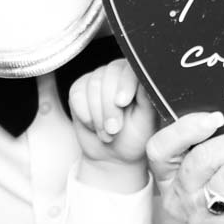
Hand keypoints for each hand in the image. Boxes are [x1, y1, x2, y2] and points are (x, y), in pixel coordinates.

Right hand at [69, 60, 156, 187]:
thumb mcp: (147, 120)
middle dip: (109, 107)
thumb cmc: (134, 137)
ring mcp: (97, 78)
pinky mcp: (79, 89)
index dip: (124, 84)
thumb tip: (146, 78)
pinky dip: (84, 114)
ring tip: (107, 132)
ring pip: (92, 86)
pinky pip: (77, 95)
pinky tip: (93, 125)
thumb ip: (147, 97)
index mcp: (138, 77)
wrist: (113, 155)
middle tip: (114, 129)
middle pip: (109, 75)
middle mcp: (118, 72)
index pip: (130, 68)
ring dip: (98, 115)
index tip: (122, 103)